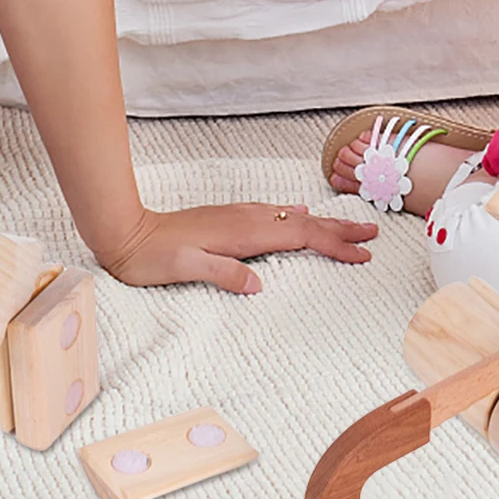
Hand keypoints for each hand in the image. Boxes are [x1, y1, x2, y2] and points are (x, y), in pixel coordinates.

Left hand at [99, 203, 377, 292]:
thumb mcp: (184, 269)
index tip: (362, 254)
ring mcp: (239, 216)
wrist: (125, 232)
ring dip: (324, 223)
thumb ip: (223, 273)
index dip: (335, 245)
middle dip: (341, 229)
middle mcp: (247, 219)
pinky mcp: (230, 219)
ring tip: (349, 226)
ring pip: (293, 217)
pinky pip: (276, 215)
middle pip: (306, 223)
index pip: (301, 237)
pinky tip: (301, 215)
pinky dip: (298, 217)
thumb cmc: (151, 256)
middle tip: (373, 234)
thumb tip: (258, 283)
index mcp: (244, 233)